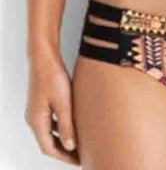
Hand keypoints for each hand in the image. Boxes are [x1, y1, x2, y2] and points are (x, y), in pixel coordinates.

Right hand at [25, 48, 79, 164]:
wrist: (44, 57)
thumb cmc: (52, 77)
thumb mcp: (63, 103)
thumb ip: (66, 126)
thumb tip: (70, 146)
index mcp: (37, 121)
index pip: (49, 148)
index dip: (64, 157)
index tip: (78, 161)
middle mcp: (33, 118)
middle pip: (48, 142)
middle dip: (64, 150)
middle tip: (80, 155)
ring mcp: (36, 110)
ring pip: (49, 132)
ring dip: (62, 139)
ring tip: (78, 142)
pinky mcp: (40, 102)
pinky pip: (49, 121)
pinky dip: (59, 128)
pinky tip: (71, 125)